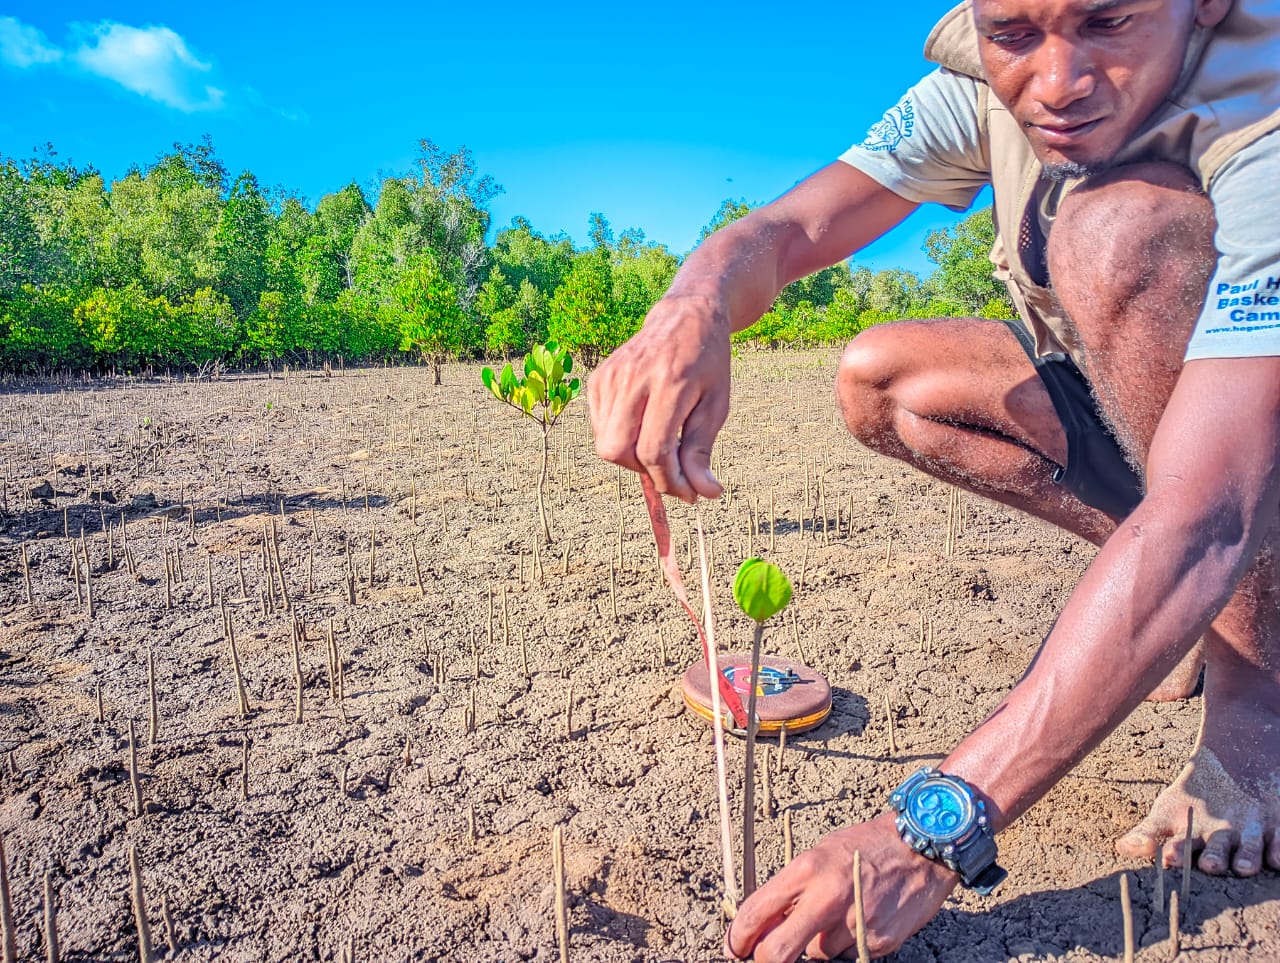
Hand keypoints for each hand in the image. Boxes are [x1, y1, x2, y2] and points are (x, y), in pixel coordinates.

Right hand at [589, 293, 729, 502]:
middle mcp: (633, 378)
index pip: (654, 450)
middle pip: (618, 451)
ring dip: (634, 457)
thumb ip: (702, 451)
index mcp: (669, 383)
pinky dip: (621, 439)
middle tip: (672, 467)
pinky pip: (601, 429)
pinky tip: (643, 424)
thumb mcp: (717, 406)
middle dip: (646, 472)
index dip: (670, 481)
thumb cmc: (708, 364)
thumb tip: (704, 494)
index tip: (689, 492)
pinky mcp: (598, 379)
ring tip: (660, 442)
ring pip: (606, 445)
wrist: (686, 318)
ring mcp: (610, 377)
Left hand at [725, 813, 957, 961]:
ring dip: (817, 944)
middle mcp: (827, 899)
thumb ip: (793, 889)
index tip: (734, 947)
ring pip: (816, 955)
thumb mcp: (820, 853)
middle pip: (776, 952)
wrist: (922, 846)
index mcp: (807, 870)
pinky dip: (848, 944)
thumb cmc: (866, 846)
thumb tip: (764, 922)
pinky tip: (861, 918)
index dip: (737, 938)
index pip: (756, 913)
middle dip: (765, 959)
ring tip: (839, 914)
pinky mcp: (878, 943)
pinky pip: (848, 955)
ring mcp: (854, 925)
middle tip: (763, 955)